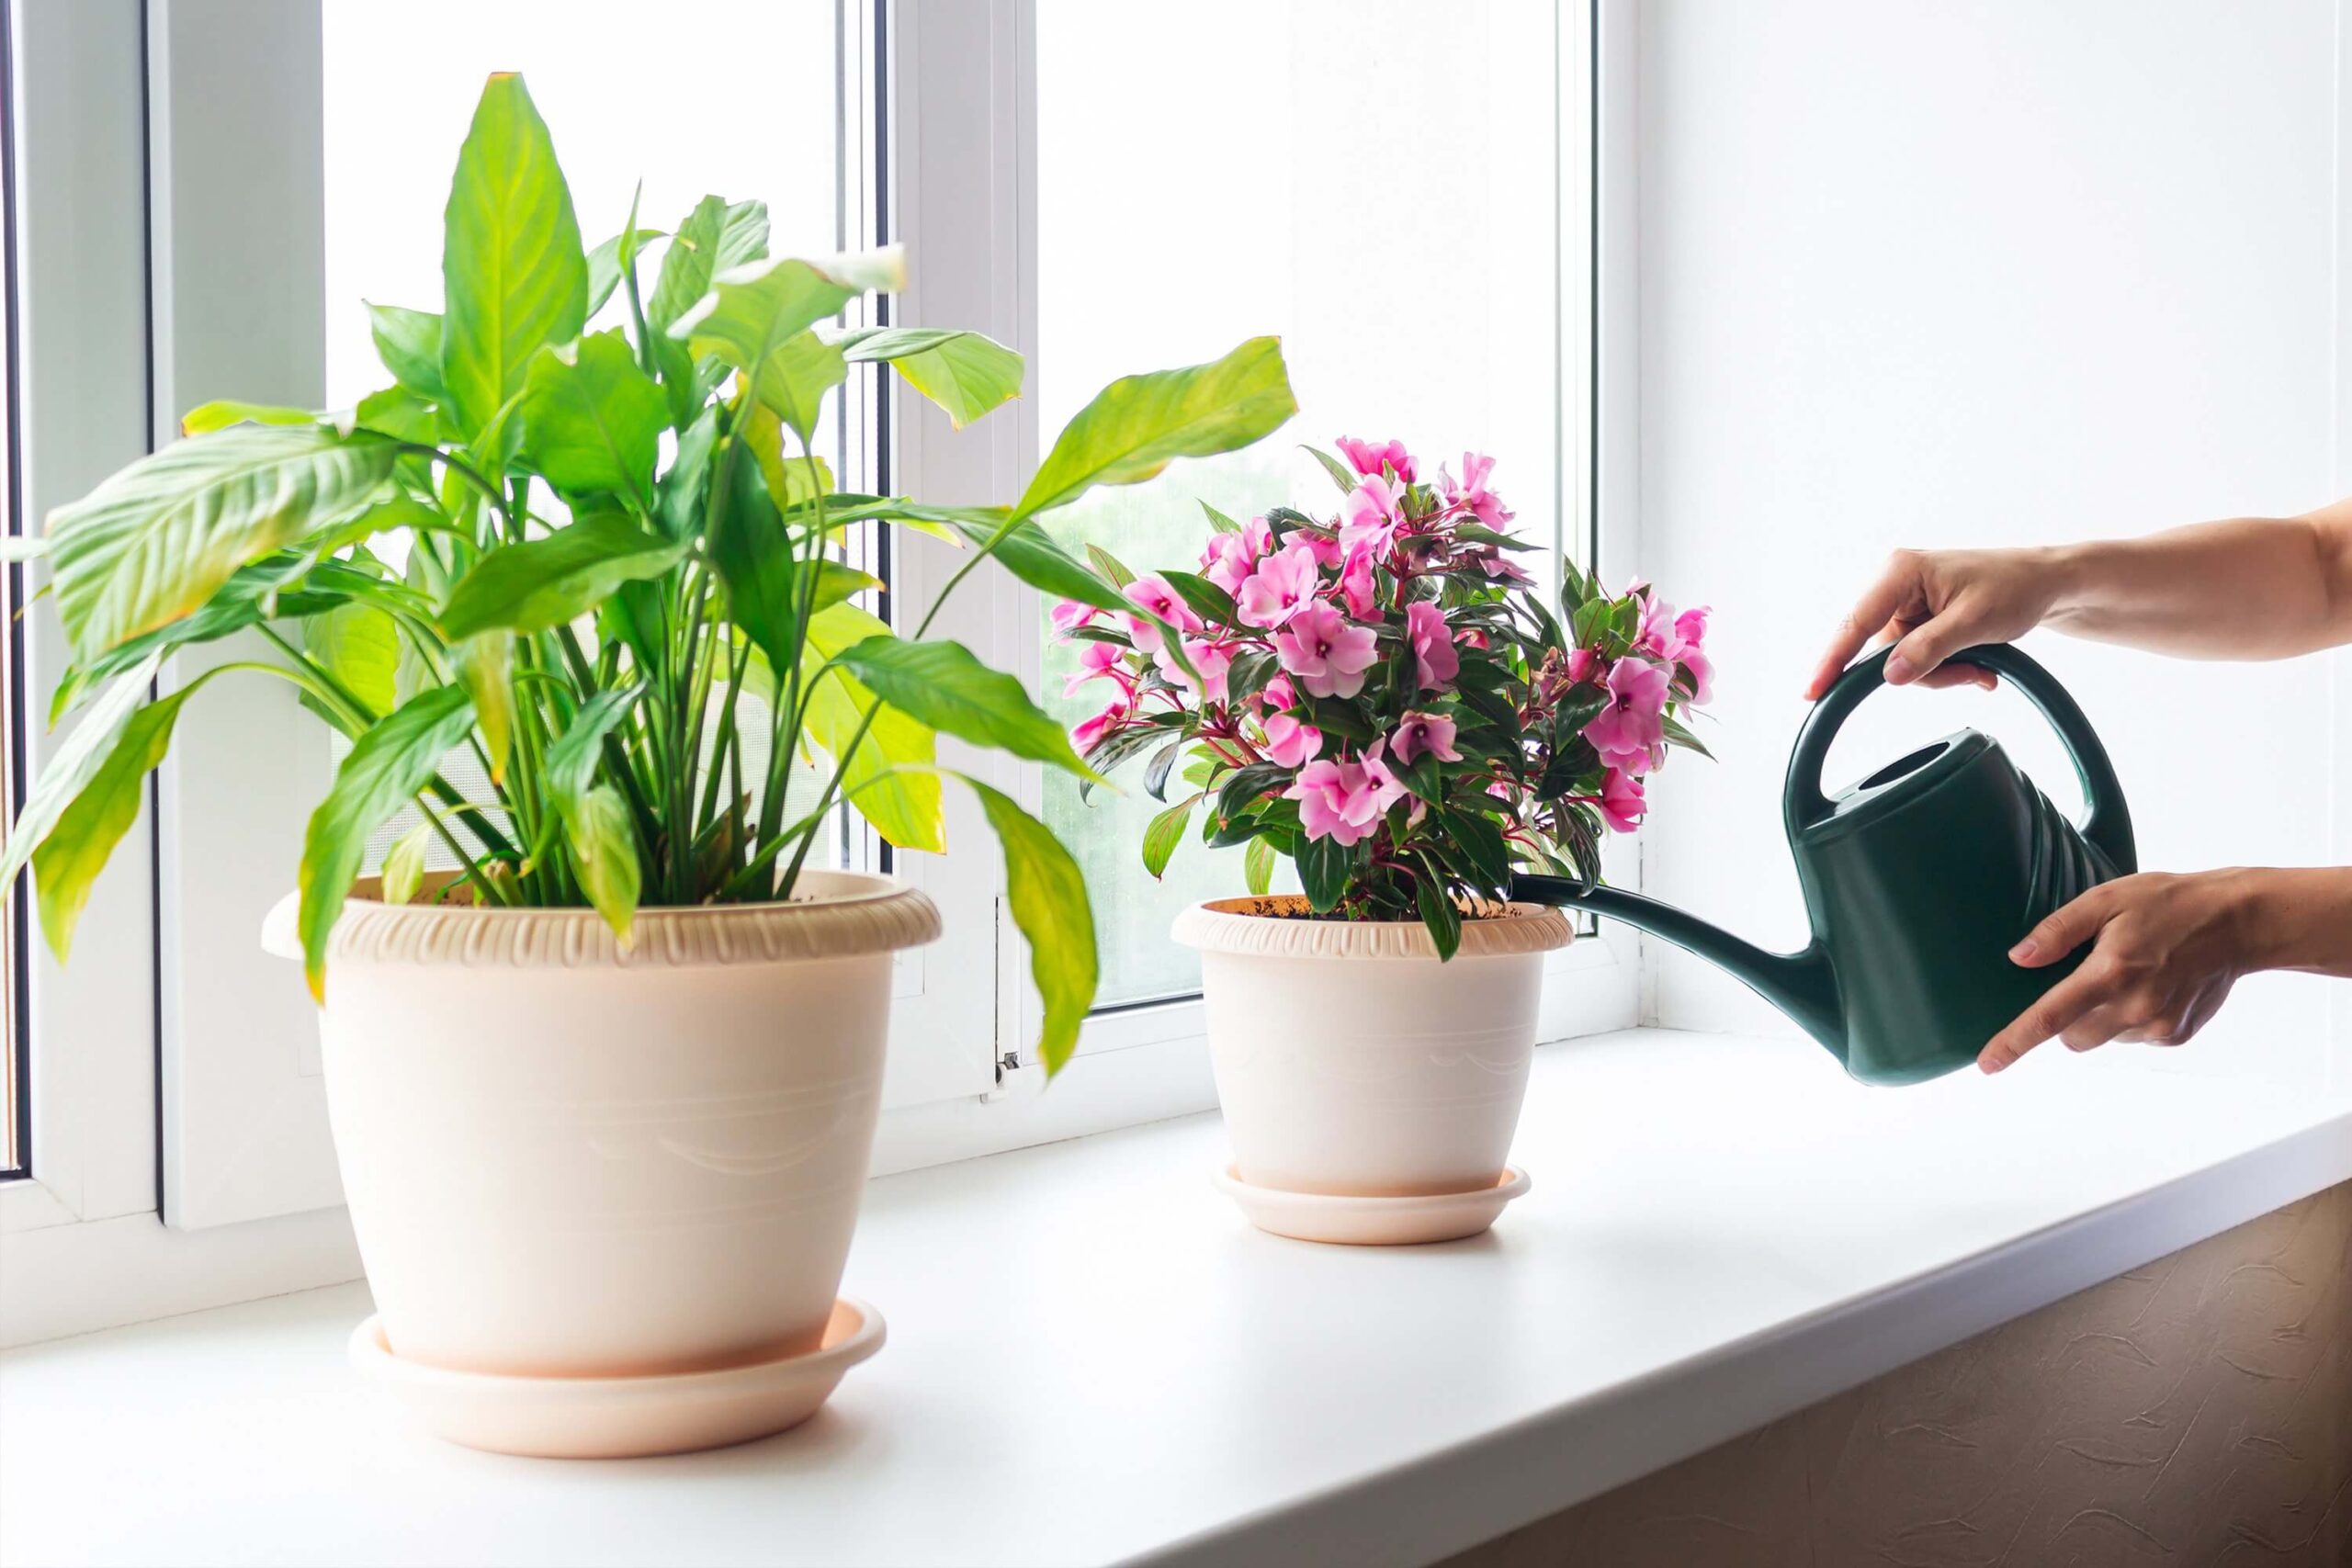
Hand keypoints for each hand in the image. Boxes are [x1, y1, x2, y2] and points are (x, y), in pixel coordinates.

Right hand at [1806, 546, 2066, 699]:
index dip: (1833, 660)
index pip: (1856, 622)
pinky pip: (1915, 657)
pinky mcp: (1919, 619)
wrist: (2048, 584)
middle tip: (1969, 675)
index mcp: (1900, 571)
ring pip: (1900, 660)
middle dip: (1923, 670)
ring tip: (1980, 668)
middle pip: (1882, 649)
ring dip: (1940, 672)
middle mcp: (1895, 584)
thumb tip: (1888, 676)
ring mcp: (1906, 603)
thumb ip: (1929, 649)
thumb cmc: (2015, 588)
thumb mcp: (1975, 622)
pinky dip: (1944, 667)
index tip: (1812, 691)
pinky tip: (1975, 664)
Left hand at [1977, 871, 2259, 1072]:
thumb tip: (2019, 958)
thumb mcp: (2106, 898)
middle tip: (2086, 980)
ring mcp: (2158, 1026)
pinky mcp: (2177, 1035)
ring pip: (2104, 1039)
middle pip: (2072, 1037)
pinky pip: (2135, 1038)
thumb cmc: (2168, 903)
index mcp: (2109, 973)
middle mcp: (2134, 1007)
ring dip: (2102, 1018)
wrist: (2239, 923)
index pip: (2049, 1017)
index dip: (2014, 1042)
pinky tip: (2153, 987)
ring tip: (2130, 975)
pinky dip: (2132, 1020)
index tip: (1987, 1064)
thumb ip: (2059, 930)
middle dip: (2066, 1019)